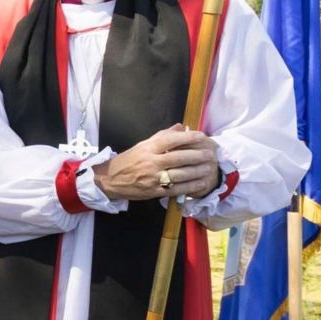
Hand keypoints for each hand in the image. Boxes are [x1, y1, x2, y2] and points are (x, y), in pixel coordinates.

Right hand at [93, 125, 220, 201]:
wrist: (110, 180)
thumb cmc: (128, 161)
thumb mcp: (142, 145)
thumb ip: (162, 136)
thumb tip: (181, 127)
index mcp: (148, 148)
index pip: (171, 140)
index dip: (188, 137)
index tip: (202, 136)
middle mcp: (150, 162)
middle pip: (178, 158)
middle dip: (197, 156)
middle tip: (210, 154)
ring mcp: (152, 178)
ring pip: (179, 174)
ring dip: (197, 172)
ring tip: (209, 168)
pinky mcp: (153, 191)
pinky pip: (175, 189)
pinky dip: (190, 186)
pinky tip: (200, 183)